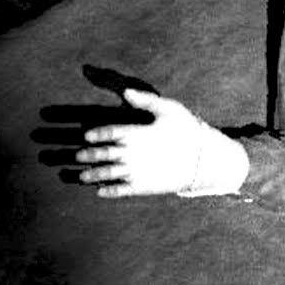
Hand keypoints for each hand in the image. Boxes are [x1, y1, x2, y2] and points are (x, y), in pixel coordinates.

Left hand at [37, 65, 246, 198]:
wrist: (206, 160)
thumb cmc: (188, 130)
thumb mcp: (171, 109)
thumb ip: (147, 100)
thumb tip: (127, 92)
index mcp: (136, 133)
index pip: (109, 132)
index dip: (96, 133)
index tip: (86, 135)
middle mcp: (132, 153)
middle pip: (103, 153)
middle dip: (88, 155)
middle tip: (78, 156)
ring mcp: (136, 172)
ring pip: (108, 174)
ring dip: (92, 175)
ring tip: (81, 177)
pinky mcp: (143, 187)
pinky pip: (121, 191)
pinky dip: (109, 191)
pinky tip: (100, 192)